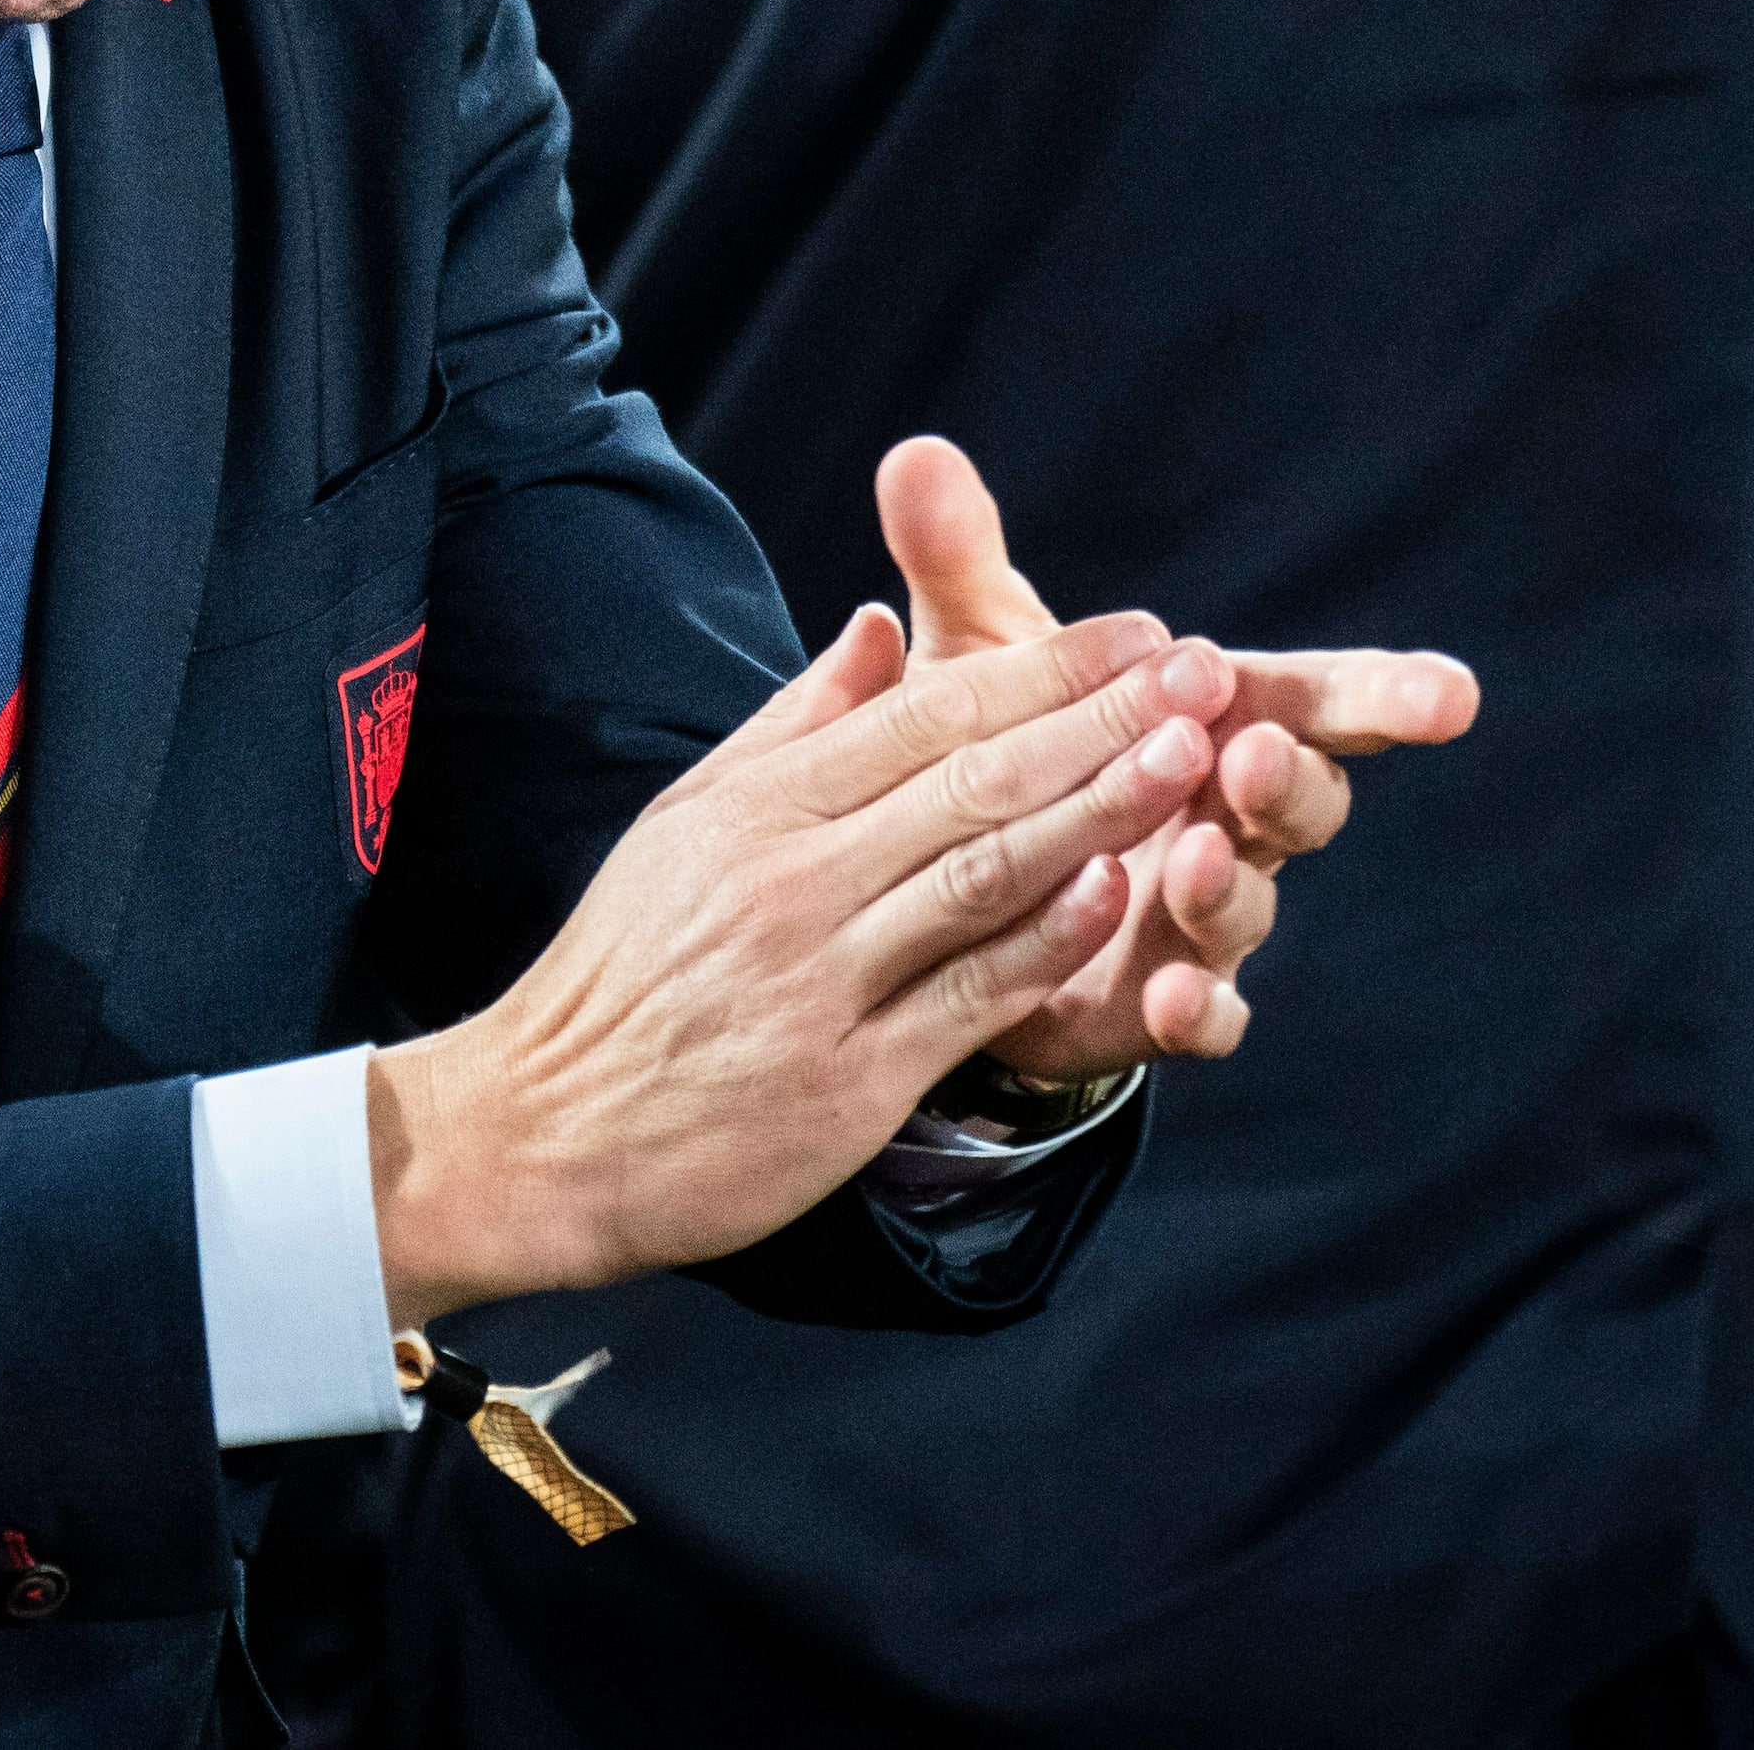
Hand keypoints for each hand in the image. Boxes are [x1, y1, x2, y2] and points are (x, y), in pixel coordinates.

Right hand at [366, 595, 1239, 1328]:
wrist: (545, 1126)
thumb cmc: (626, 970)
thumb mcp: (686, 821)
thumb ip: (793, 725)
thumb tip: (877, 628)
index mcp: (754, 806)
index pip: (924, 713)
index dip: (1042, 669)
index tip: (1139, 632)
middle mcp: (788, 878)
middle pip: (970, 780)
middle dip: (1101, 720)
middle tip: (1207, 670)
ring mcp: (820, 979)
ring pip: (983, 876)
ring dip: (1098, 811)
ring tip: (1194, 759)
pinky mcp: (848, 1079)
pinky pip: (968, 996)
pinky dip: (1048, 941)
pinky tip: (1120, 893)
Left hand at [872, 436, 1479, 1083]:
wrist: (935, 895)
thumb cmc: (996, 752)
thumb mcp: (973, 659)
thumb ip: (959, 566)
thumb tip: (915, 453)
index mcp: (1208, 724)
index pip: (1307, 698)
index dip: (1385, 694)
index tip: (1452, 693)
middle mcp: (1226, 818)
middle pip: (1301, 796)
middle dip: (1293, 775)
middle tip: (1253, 749)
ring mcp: (1201, 917)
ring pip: (1253, 905)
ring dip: (1234, 884)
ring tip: (1199, 858)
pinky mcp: (1155, 1001)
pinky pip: (1208, 1016)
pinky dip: (1199, 1006)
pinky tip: (1177, 996)